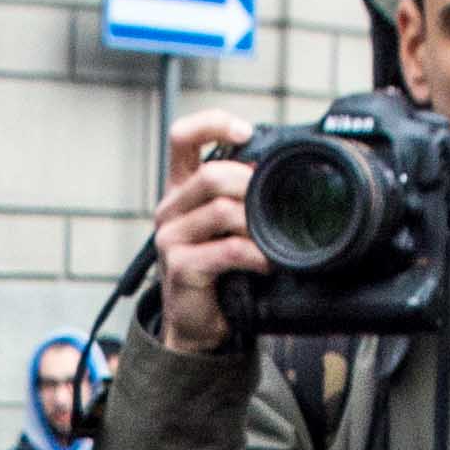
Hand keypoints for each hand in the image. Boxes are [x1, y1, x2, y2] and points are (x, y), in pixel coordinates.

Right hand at [152, 107, 256, 354]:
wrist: (195, 324)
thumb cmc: (217, 271)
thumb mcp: (226, 224)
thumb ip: (240, 195)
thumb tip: (279, 170)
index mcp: (180, 189)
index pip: (183, 137)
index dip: (214, 124)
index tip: (246, 133)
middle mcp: (170, 208)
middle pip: (212, 175)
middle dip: (250, 185)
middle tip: (272, 204)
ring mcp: (171, 238)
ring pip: (222, 210)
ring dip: (256, 223)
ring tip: (272, 238)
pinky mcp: (180, 266)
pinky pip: (227, 249)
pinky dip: (255, 254)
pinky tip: (266, 262)